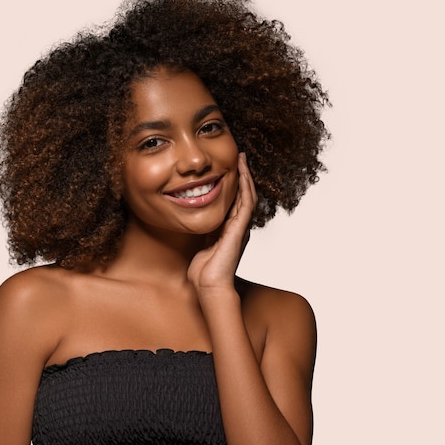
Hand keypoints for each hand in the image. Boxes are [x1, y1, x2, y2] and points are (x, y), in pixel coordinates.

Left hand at [187, 152, 257, 299]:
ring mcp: (240, 228)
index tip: (229, 168)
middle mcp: (238, 227)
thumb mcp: (201, 246)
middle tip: (239, 157)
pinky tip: (242, 174)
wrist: (209, 286)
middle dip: (242, 176)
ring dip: (245, 176)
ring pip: (248, 196)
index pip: (234, 201)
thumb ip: (204, 234)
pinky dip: (245, 187)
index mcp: (229, 230)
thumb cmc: (204, 272)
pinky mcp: (239, 230)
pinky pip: (245, 203)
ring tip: (241, 159)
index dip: (234, 184)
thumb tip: (197, 224)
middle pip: (244, 195)